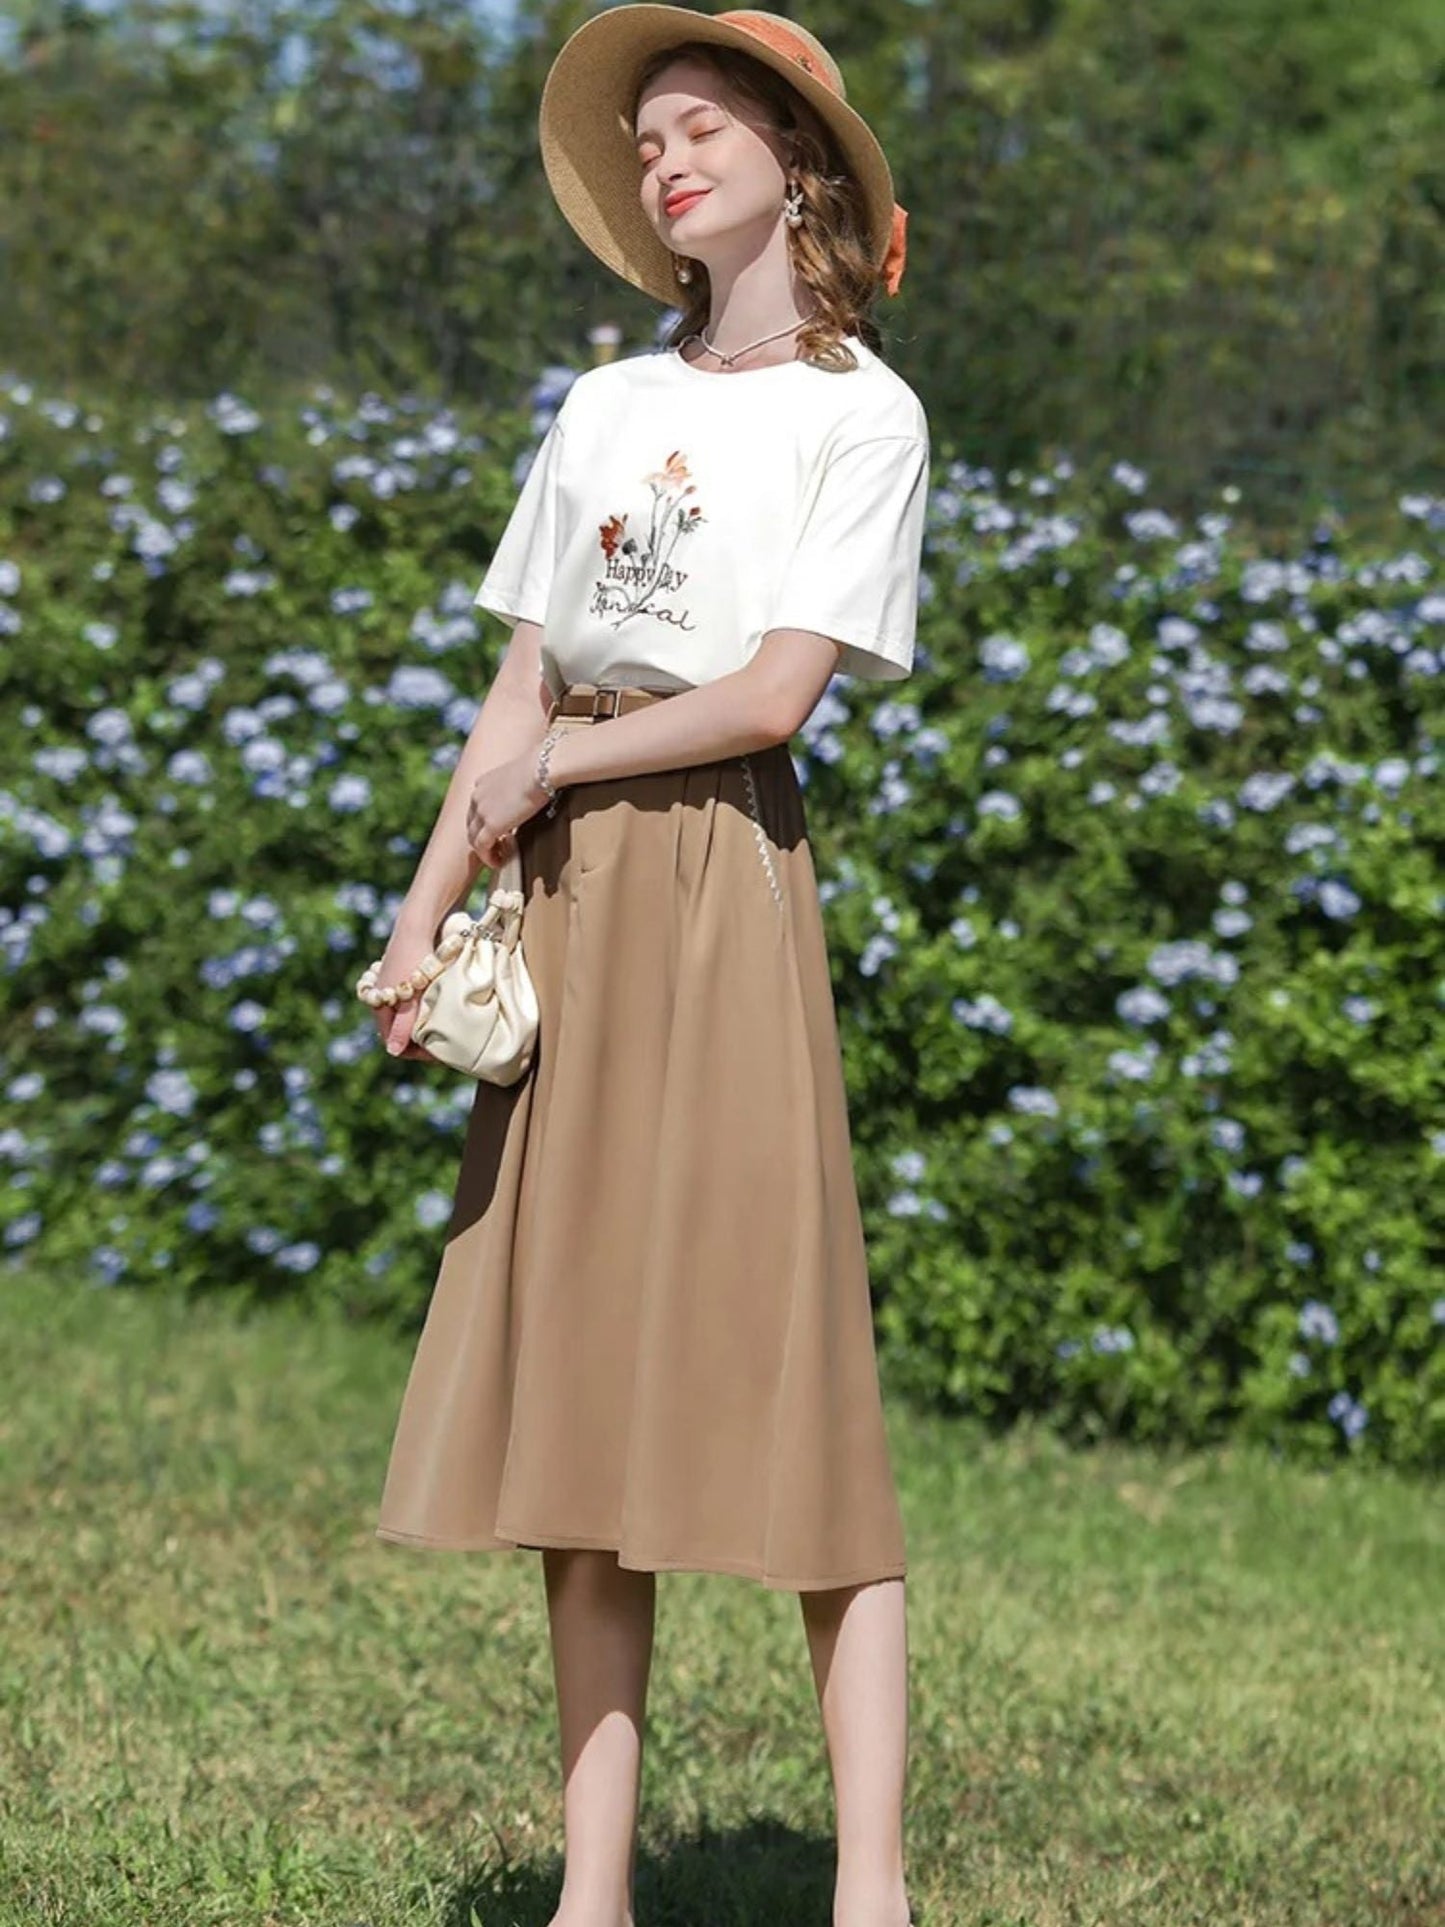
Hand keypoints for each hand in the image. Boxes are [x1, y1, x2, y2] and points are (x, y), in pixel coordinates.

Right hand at [371, 924, 443, 1061]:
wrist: (417, 925)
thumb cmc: (414, 962)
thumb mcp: (411, 998)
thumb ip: (403, 1025)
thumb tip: (393, 1052)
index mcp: (379, 1007)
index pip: (393, 1041)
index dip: (414, 1052)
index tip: (436, 1055)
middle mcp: (381, 998)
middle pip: (399, 1030)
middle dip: (420, 1040)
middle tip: (445, 1045)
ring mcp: (391, 986)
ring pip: (405, 1016)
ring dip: (422, 1025)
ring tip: (444, 1029)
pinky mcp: (402, 976)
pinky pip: (411, 1002)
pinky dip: (423, 1010)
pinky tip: (439, 1009)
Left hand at [466, 749, 550, 867]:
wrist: (541, 770)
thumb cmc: (542, 769)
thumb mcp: (523, 775)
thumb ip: (520, 785)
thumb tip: (537, 789)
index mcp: (482, 783)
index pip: (476, 808)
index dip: (485, 822)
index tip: (500, 832)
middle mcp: (476, 797)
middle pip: (471, 824)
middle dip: (481, 838)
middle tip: (497, 849)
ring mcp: (481, 812)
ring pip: (473, 838)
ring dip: (484, 851)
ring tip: (499, 858)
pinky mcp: (490, 826)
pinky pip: (482, 848)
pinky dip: (488, 858)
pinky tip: (500, 862)